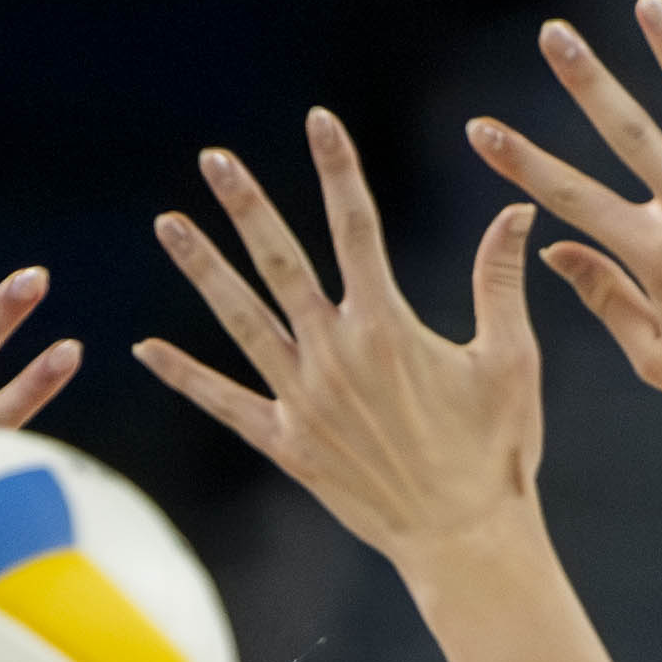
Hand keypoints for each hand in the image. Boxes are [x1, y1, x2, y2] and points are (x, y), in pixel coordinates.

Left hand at [136, 107, 543, 571]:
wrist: (464, 541)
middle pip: (281, 262)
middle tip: (215, 158)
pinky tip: (145, 350)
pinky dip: (186, 378)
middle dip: (247, 205)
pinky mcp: (287, 446)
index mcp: (387, 326)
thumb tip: (516, 211)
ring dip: (203, 269)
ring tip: (168, 223)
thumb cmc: (496, 451)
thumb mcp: (510, 360)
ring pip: (241, 320)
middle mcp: (335, 355)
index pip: (357, 226)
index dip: (339, 169)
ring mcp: (303, 401)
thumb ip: (499, 281)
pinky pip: (225, 404)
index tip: (321, 120)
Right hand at [468, 0, 661, 451]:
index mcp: (656, 260)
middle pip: (630, 134)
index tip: (481, 129)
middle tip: (553, 32)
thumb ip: (607, 299)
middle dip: (586, 80)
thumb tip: (553, 251)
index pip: (572, 199)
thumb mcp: (661, 359)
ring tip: (649, 2)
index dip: (521, 162)